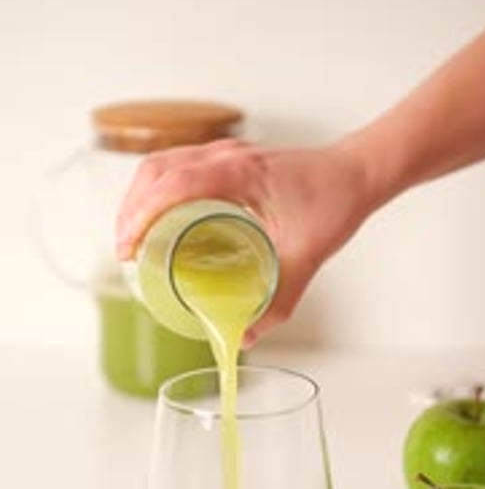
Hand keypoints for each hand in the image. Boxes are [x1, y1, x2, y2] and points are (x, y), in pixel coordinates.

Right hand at [116, 138, 372, 344]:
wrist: (356, 173)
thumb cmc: (335, 201)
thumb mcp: (307, 254)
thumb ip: (279, 300)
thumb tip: (245, 336)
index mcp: (238, 171)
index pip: (171, 184)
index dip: (141, 216)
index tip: (129, 249)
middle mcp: (225, 155)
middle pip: (154, 171)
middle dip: (130, 210)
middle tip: (125, 252)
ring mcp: (224, 153)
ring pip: (161, 165)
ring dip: (139, 198)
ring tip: (133, 238)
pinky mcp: (226, 160)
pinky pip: (177, 167)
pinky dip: (157, 191)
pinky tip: (158, 218)